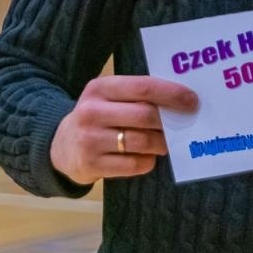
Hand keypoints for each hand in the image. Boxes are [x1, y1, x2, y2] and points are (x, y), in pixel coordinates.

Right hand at [49, 75, 196, 185]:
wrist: (60, 147)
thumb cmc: (97, 118)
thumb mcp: (108, 98)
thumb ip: (137, 95)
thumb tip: (182, 101)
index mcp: (100, 88)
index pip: (143, 87)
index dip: (171, 94)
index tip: (192, 101)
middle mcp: (92, 111)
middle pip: (146, 115)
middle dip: (169, 122)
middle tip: (181, 126)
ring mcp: (90, 139)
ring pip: (143, 141)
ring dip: (161, 144)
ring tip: (164, 143)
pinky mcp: (92, 164)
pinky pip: (135, 165)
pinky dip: (148, 161)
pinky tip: (146, 157)